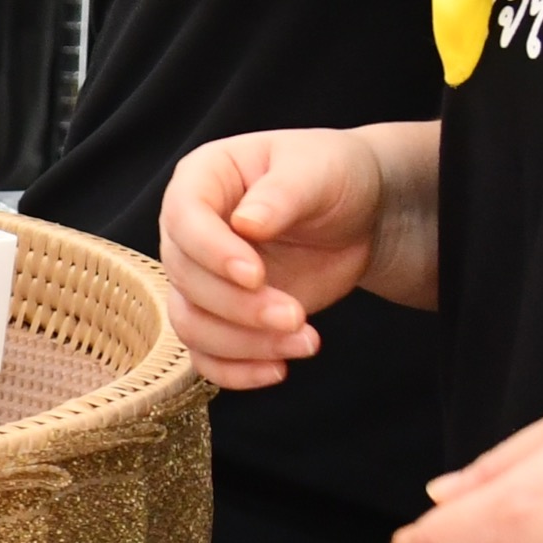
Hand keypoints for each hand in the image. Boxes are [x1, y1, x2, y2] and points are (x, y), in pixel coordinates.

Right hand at [158, 128, 411, 389]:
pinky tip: (279, 370)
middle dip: (239, 308)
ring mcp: (203, 277)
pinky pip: (208, 355)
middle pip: (186, 280)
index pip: (184, 220)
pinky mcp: (224, 317)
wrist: (359, 213)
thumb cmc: (331, 175)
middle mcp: (190, 232)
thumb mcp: (316, 171)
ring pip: (192, 325)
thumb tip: (246, 224)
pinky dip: (238, 371)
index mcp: (202, 180)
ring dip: (243, 344)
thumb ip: (281, 194)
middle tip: (295, 315)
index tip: (256, 276)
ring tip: (306, 341)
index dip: (213, 254)